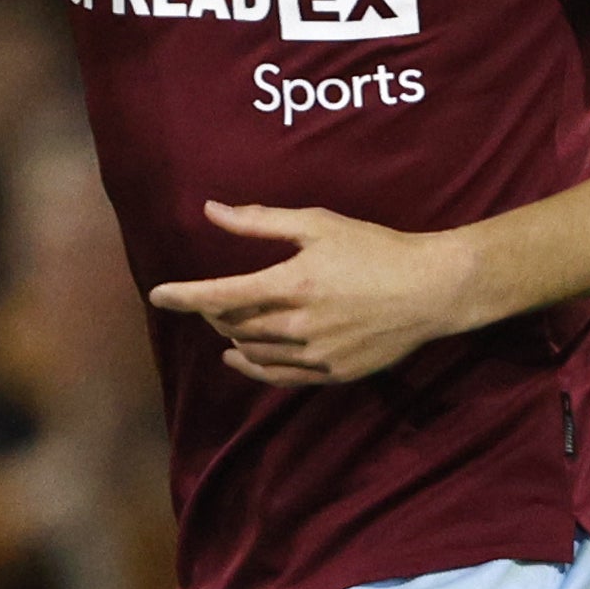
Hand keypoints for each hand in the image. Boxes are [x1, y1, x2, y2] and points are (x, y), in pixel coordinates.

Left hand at [145, 199, 472, 386]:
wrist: (431, 290)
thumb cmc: (376, 249)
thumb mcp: (318, 224)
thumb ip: (260, 222)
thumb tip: (212, 211)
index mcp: (291, 284)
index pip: (219, 295)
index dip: (183, 296)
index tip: (158, 295)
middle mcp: (297, 325)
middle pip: (233, 325)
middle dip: (212, 312)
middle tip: (209, 299)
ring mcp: (315, 354)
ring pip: (252, 353)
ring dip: (233, 337)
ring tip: (227, 323)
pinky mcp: (331, 373)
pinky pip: (278, 377)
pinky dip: (253, 368)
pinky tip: (239, 359)